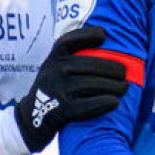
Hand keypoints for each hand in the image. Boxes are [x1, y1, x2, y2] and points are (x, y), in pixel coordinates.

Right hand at [15, 25, 128, 152]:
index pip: (68, 41)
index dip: (86, 35)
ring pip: (91, 84)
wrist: (30, 119)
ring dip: (113, 87)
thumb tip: (104, 39)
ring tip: (124, 88)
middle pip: (89, 64)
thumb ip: (71, 57)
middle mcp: (53, 71)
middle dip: (111, 69)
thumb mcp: (55, 69)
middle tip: (125, 75)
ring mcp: (55, 90)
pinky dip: (102, 103)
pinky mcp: (58, 110)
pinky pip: (84, 105)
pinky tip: (114, 102)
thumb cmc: (53, 90)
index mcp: (53, 59)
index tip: (103, 35)